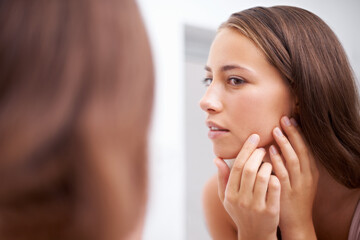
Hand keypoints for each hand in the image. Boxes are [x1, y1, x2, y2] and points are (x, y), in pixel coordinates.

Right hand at [215, 134, 280, 239]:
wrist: (255, 235)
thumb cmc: (240, 211)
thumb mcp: (227, 197)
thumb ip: (222, 178)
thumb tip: (217, 158)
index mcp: (230, 194)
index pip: (237, 166)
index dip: (246, 149)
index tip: (254, 137)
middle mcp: (241, 200)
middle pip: (250, 169)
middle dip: (258, 154)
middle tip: (263, 147)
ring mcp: (256, 206)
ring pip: (263, 176)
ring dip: (268, 164)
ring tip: (269, 161)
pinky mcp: (271, 212)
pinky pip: (275, 187)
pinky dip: (276, 177)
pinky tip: (276, 173)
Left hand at [270, 116, 318, 239]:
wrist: (296, 221)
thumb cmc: (293, 197)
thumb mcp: (299, 179)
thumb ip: (292, 162)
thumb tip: (281, 143)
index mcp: (311, 171)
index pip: (307, 148)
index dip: (300, 133)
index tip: (292, 119)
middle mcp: (307, 176)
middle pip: (302, 150)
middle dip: (294, 133)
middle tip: (284, 119)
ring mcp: (298, 184)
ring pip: (294, 159)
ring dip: (285, 143)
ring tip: (277, 130)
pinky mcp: (287, 192)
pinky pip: (283, 173)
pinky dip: (277, 161)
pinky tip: (271, 150)